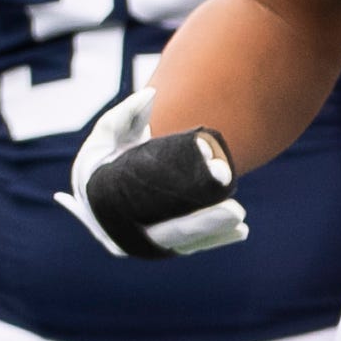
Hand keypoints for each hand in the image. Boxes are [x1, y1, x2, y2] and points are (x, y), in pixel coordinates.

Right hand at [57, 89, 248, 259]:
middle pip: (169, 234)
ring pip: (181, 244)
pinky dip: (212, 240)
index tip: (217, 189)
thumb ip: (125, 114)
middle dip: (205, 226)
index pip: (149, 214)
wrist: (98, 182)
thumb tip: (151, 95)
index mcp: (107, 211)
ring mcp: (140, 242)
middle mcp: (122, 235)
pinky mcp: (157, 243)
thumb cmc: (103, 156)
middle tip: (237, 213)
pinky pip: (186, 246)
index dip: (183, 206)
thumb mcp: (106, 135)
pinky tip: (241, 233)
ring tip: (242, 225)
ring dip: (213, 235)